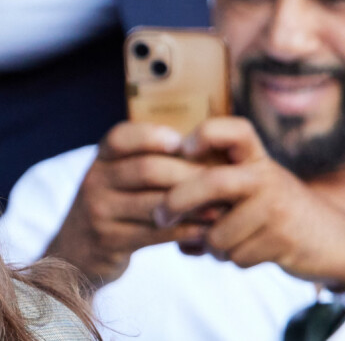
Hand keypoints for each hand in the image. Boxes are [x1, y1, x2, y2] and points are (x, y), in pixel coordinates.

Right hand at [44, 122, 210, 286]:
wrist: (79, 251)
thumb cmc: (122, 201)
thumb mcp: (125, 173)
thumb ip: (157, 157)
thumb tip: (212, 147)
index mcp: (104, 156)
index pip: (122, 137)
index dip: (152, 136)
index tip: (181, 141)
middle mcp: (95, 179)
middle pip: (147, 170)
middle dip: (188, 174)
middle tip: (222, 179)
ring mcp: (98, 212)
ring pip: (154, 204)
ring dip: (194, 206)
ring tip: (221, 207)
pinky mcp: (108, 242)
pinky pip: (154, 234)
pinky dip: (185, 231)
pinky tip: (206, 231)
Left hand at [155, 117, 344, 290]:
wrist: (333, 239)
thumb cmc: (280, 212)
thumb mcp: (255, 189)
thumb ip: (218, 191)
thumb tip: (168, 214)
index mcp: (259, 159)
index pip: (236, 130)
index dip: (206, 134)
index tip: (183, 149)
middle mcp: (267, 176)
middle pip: (214, 181)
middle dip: (178, 200)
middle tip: (159, 214)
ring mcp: (276, 207)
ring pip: (219, 233)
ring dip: (215, 247)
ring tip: (231, 242)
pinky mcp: (281, 238)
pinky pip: (236, 256)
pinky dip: (234, 260)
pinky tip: (253, 251)